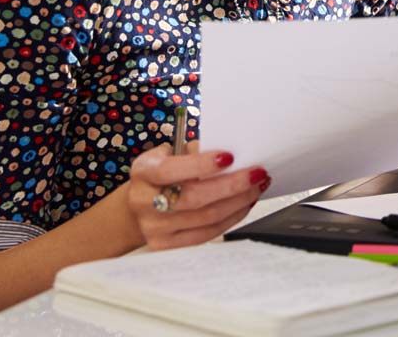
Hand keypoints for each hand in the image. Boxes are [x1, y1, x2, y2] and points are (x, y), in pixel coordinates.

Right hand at [116, 144, 271, 249]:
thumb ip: (194, 152)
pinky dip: (231, 218)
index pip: (171, 170)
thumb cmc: (162, 175)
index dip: (201, 165)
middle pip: (194, 198)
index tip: (229, 157)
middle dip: (232, 185)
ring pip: (206, 218)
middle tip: (257, 173)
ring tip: (256, 187)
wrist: (140, 206)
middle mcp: (145, 202)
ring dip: (239, 201)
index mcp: (144, 172)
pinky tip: (244, 204)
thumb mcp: (170, 154)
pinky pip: (207, 234)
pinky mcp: (168, 246)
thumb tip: (231, 154)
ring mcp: (155, 228)